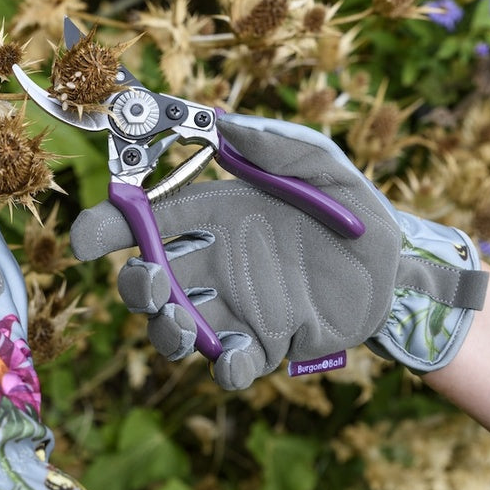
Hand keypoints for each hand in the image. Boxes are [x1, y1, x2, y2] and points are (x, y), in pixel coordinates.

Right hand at [71, 114, 488, 389]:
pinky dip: (226, 367)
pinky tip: (237, 356)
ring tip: (183, 323)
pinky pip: (232, 365)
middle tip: (151, 282)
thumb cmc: (357, 207)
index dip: (108, 228)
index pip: (146, 220)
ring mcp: (238, 307)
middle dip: (135, 286)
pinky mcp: (268, 344)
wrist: (403, 267)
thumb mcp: (320, 163)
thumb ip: (272, 142)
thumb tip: (218, 121)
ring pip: (176, 329)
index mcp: (216, 214)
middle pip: (149, 280)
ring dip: (165, 331)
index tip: (85, 239)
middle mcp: (216, 262)